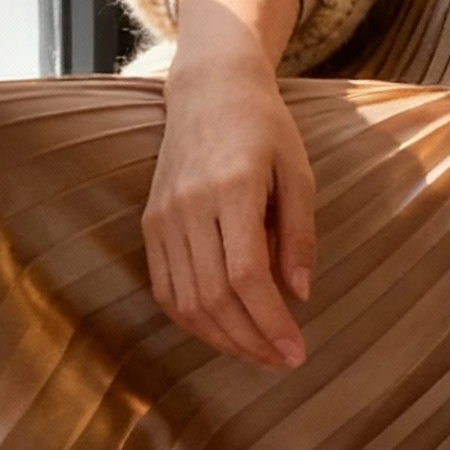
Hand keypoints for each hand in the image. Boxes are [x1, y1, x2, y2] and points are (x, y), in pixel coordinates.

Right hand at [142, 0, 313, 368]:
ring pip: (185, 300)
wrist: (209, 89)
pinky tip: (222, 331)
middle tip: (282, 360)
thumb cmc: (264, 127)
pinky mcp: (150, 223)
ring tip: (257, 353)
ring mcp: (163, 216)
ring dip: (222, 338)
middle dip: (250, 339)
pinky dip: (192, 319)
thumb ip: (299, 234)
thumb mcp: (298, 172)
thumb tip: (299, 295)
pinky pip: (164, 287)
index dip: (270, 322)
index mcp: (232, 189)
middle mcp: (189, 205)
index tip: (297, 350)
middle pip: (214, 296)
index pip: (246, 275)